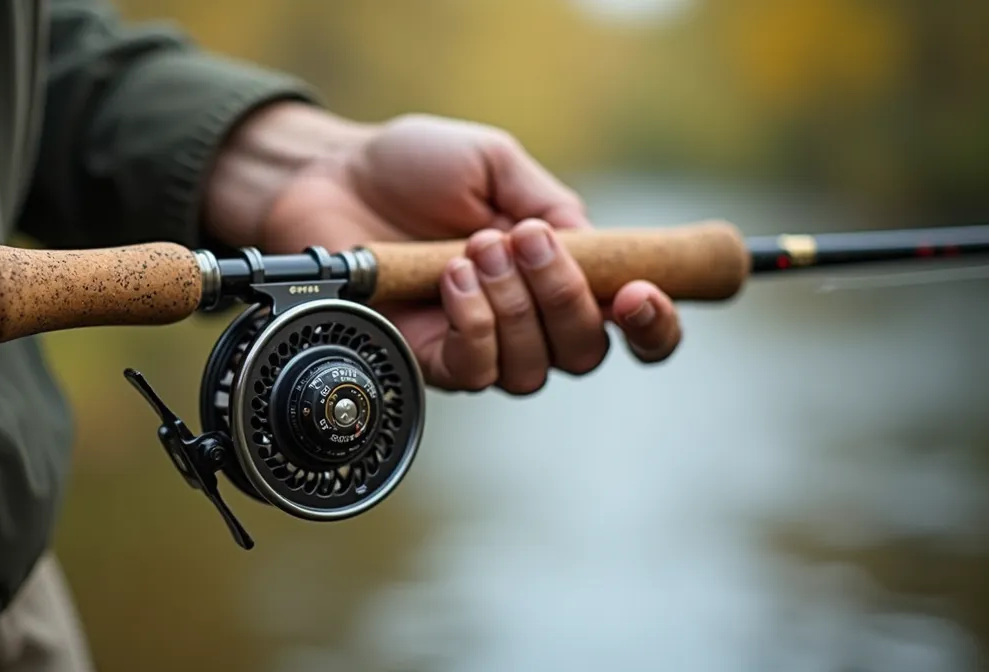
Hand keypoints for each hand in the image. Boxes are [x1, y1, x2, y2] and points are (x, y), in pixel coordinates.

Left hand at [208, 104, 681, 394]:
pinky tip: (451, 277)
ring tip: (476, 248)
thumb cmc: (414, 167)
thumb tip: (592, 250)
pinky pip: (474, 371)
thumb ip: (552, 203)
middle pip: (585, 353)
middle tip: (521, 240)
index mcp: (559, 272)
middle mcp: (528, 321)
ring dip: (514, 307)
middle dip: (564, 298)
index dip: (654, 325)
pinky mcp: (428, 361)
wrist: (333, 176)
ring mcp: (480, 346)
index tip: (640, 295)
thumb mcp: (495, 163)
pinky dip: (472, 324)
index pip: (629, 323)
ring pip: (533, 369)